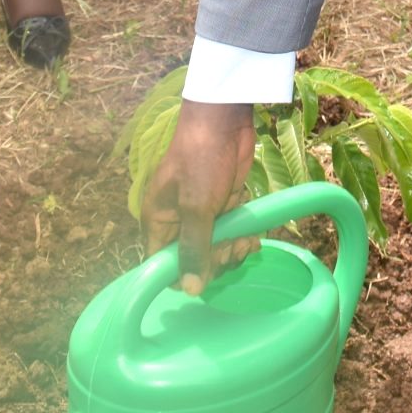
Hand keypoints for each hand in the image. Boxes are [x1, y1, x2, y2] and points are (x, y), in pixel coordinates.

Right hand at [143, 99, 257, 293]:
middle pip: (194, 261)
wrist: (224, 122)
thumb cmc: (201, 161)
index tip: (208, 270)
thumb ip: (194, 248)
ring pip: (216, 250)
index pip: (164, 266)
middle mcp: (177, 223)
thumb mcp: (196, 207)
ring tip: (246, 238)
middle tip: (232, 244)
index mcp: (158, 223)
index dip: (185, 274)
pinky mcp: (224, 207)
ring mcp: (202, 215)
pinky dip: (242, 236)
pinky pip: (231, 234)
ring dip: (233, 249)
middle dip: (217, 259)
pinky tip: (253, 235)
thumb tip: (190, 290)